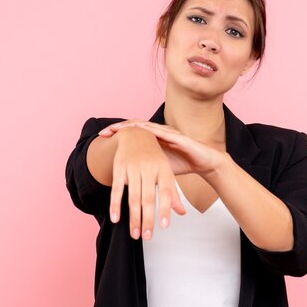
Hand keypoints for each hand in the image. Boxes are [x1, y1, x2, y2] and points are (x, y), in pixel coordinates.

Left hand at [100, 121, 226, 176]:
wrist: (204, 162)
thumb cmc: (183, 164)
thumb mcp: (158, 168)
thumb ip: (145, 169)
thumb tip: (127, 179)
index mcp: (153, 139)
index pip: (132, 133)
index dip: (117, 133)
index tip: (103, 136)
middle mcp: (159, 133)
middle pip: (134, 127)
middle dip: (118, 128)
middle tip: (103, 131)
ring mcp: (168, 133)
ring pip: (145, 126)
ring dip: (129, 126)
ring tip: (115, 127)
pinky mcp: (177, 136)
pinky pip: (161, 130)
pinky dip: (148, 129)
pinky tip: (138, 129)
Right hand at [103, 124, 185, 239]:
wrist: (136, 134)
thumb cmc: (154, 157)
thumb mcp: (166, 172)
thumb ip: (172, 193)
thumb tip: (181, 213)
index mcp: (163, 169)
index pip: (166, 193)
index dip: (165, 210)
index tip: (164, 227)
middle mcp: (148, 168)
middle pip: (148, 198)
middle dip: (147, 219)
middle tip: (147, 237)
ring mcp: (133, 168)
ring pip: (133, 197)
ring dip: (133, 218)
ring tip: (135, 234)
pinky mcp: (119, 167)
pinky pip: (116, 189)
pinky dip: (115, 205)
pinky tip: (115, 219)